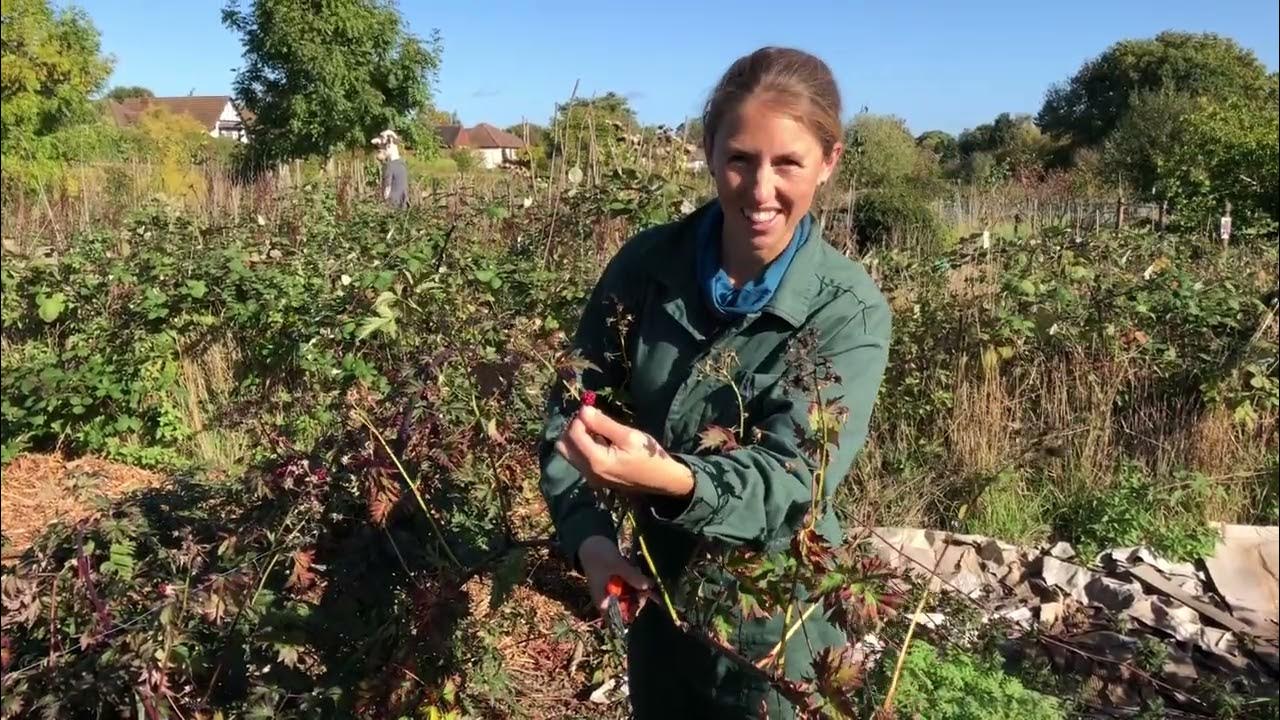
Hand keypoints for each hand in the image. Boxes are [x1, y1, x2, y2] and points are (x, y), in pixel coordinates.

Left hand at [554, 406, 693, 497]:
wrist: (662, 479)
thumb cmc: (648, 456)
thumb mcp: (628, 436)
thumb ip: (603, 424)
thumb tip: (583, 410)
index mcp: (596, 461)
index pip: (573, 434)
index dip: (579, 419)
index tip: (592, 410)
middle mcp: (588, 472)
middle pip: (563, 446)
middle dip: (573, 429)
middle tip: (590, 420)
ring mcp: (590, 478)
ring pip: (569, 453)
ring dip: (577, 438)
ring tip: (597, 430)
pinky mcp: (595, 478)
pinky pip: (579, 460)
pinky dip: (583, 447)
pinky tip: (600, 441)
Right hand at [577, 535, 651, 615]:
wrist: (591, 540)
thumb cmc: (598, 555)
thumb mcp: (616, 565)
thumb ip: (631, 576)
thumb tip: (648, 586)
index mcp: (603, 600)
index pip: (619, 617)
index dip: (632, 611)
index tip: (643, 598)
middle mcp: (609, 598)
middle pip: (628, 607)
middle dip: (639, 596)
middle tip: (647, 583)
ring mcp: (614, 590)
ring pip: (632, 595)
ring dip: (639, 586)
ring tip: (639, 571)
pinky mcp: (619, 581)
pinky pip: (631, 586)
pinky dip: (636, 580)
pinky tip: (637, 569)